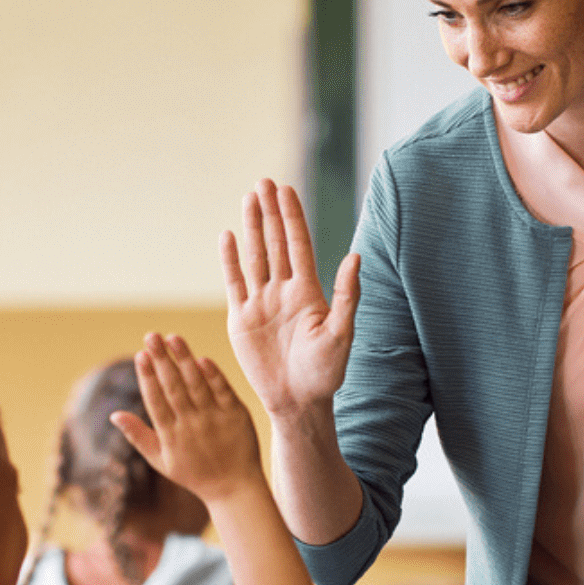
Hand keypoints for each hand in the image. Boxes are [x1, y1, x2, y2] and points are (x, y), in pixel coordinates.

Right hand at [110, 334, 263, 503]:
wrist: (234, 488)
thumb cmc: (193, 474)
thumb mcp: (161, 461)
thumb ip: (138, 436)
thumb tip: (113, 415)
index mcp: (171, 436)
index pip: (156, 401)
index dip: (148, 377)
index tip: (140, 355)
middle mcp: (192, 425)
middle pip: (174, 387)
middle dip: (161, 360)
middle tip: (151, 336)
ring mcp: (215, 419)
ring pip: (197, 384)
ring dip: (184, 359)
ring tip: (173, 338)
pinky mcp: (236, 415)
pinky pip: (223, 391)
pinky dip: (212, 375)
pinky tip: (201, 358)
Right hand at [221, 179, 359, 419]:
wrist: (298, 403)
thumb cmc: (326, 373)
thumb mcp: (342, 333)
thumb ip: (347, 295)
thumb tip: (355, 257)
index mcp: (309, 292)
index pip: (298, 245)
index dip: (292, 217)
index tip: (285, 190)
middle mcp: (284, 292)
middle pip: (276, 243)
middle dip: (270, 213)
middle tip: (263, 182)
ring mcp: (261, 303)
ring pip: (255, 257)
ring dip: (252, 228)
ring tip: (248, 198)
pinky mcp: (241, 319)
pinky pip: (234, 283)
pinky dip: (230, 260)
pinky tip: (228, 236)